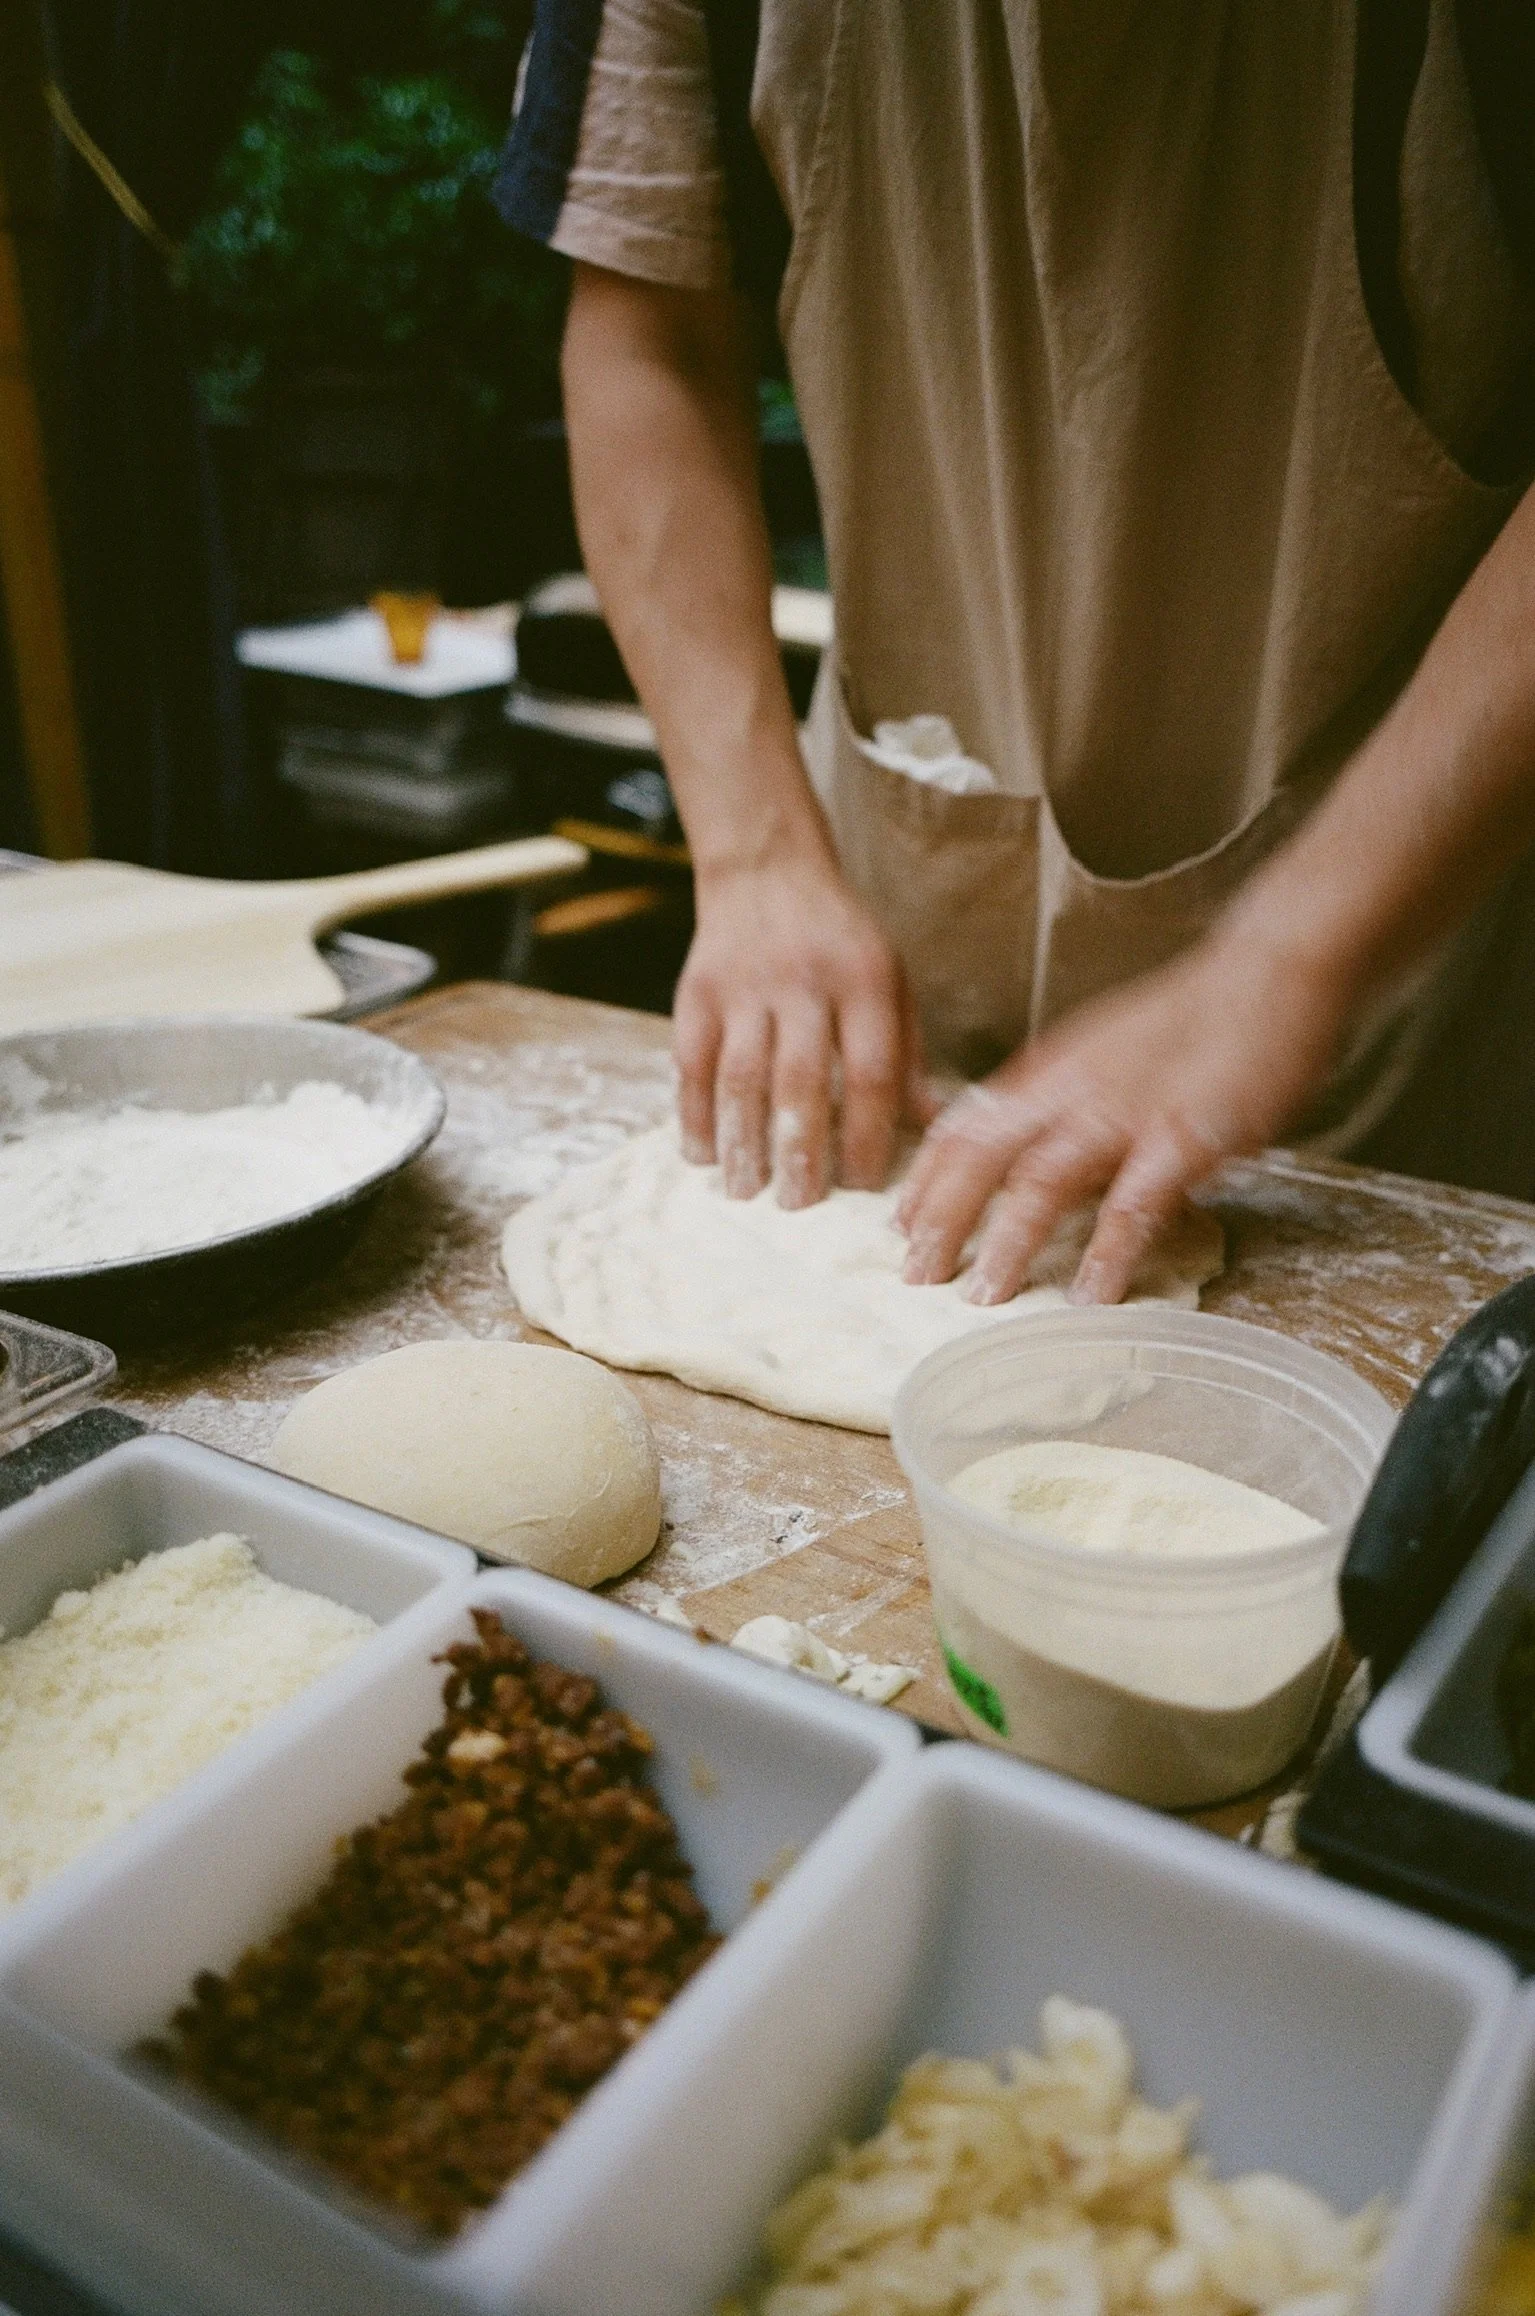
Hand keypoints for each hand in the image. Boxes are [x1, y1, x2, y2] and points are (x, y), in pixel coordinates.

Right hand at [675, 858, 932, 1204]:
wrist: (766, 868)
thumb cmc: (840, 939)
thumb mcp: (890, 979)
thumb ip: (908, 1051)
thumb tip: (930, 1126)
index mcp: (864, 979)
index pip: (871, 1070)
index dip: (867, 1134)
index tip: (863, 1185)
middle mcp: (803, 980)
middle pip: (800, 1080)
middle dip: (799, 1150)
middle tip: (799, 1206)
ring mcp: (744, 986)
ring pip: (741, 1076)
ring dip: (742, 1141)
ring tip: (747, 1191)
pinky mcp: (697, 991)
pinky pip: (693, 1062)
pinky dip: (695, 1113)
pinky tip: (704, 1154)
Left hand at [896, 926, 1350, 1303]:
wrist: (1268, 973)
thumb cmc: (1193, 1017)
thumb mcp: (1103, 1049)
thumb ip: (1061, 1098)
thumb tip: (1025, 1149)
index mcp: (1050, 1071)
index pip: (965, 1125)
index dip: (927, 1178)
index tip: (901, 1223)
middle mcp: (1072, 1091)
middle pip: (983, 1157)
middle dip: (942, 1218)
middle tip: (914, 1274)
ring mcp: (1126, 1114)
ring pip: (1041, 1182)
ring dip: (1007, 1243)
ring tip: (982, 1295)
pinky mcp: (1183, 1138)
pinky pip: (1134, 1204)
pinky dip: (1108, 1253)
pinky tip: (1090, 1295)